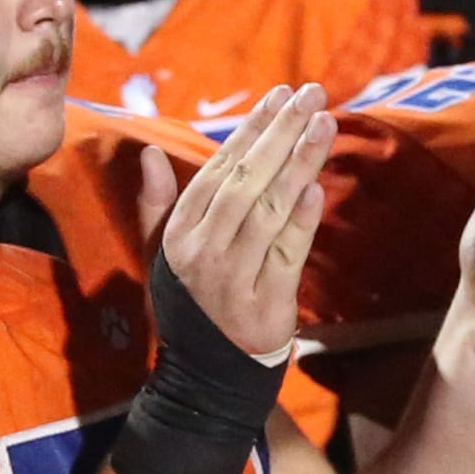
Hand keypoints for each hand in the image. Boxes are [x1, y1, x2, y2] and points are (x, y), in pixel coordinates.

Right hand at [149, 83, 334, 360]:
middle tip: (312, 94)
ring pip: (270, 210)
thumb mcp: (162, 256)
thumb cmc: (189, 308)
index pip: (221, 169)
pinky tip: (317, 187)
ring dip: (300, 162)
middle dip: (281, 132)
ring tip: (324, 123)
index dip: (252, 129)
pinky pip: (286, 255)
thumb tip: (149, 153)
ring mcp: (234, 278)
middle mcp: (204, 250)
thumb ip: (158, 205)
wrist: (204, 379)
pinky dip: (301, 221)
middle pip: (248, 180)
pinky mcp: (265, 305)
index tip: (281, 95)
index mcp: (181, 233)